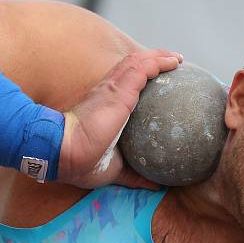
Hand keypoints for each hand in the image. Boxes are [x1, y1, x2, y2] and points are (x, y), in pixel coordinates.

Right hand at [57, 49, 181, 188]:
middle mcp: (108, 91)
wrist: (66, 153)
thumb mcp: (116, 169)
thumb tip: (156, 186)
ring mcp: (112, 89)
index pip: (124, 83)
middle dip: (153, 60)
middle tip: (174, 62)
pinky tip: (174, 62)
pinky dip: (159, 61)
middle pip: (132, 66)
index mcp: (105, 105)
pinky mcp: (119, 90)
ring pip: (138, 62)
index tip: (159, 78)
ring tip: (177, 59)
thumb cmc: (84, 162)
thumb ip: (135, 175)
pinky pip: (143, 68)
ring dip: (159, 56)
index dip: (141, 76)